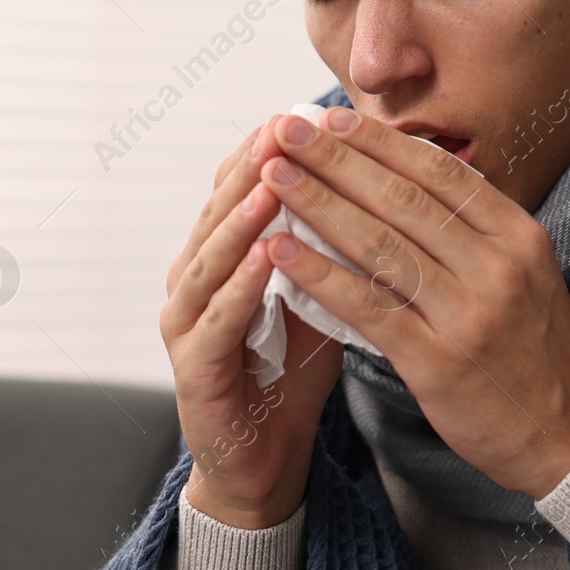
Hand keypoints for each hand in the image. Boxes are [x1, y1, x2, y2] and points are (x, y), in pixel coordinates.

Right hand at [159, 115, 343, 527]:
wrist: (264, 459)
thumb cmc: (292, 370)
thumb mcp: (319, 292)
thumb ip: (333, 242)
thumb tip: (382, 183)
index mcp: (224, 256)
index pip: (243, 187)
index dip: (271, 148)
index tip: (307, 110)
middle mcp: (196, 280)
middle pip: (221, 209)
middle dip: (254, 165)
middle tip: (285, 125)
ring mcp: (187, 324)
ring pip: (210, 257)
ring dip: (243, 216)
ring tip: (276, 177)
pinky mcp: (194, 371)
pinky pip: (216, 321)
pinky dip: (241, 286)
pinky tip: (266, 256)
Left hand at [259, 106, 569, 498]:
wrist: (567, 433)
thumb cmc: (535, 350)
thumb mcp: (524, 272)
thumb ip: (474, 229)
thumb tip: (406, 180)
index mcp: (519, 234)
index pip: (440, 172)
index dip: (381, 142)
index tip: (333, 118)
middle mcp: (496, 266)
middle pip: (403, 199)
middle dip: (337, 159)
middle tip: (286, 130)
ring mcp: (468, 314)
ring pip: (380, 244)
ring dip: (318, 204)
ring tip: (273, 177)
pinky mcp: (438, 362)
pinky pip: (368, 307)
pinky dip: (321, 274)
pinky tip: (283, 251)